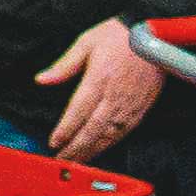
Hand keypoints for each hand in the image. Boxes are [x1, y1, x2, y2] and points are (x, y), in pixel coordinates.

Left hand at [35, 18, 158, 162]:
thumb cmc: (118, 35)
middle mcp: (115, 95)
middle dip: (76, 148)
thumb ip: (64, 65)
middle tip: (62, 161)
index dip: (66, 130)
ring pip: (109, 135)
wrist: (154, 34)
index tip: (54, 142)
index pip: (78, 111)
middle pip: (92, 129)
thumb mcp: (86, 42)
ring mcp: (130, 104)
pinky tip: (101, 150)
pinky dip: (111, 144)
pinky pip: (124, 132)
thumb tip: (42, 79)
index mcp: (99, 79)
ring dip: (92, 151)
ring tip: (78, 161)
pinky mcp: (141, 108)